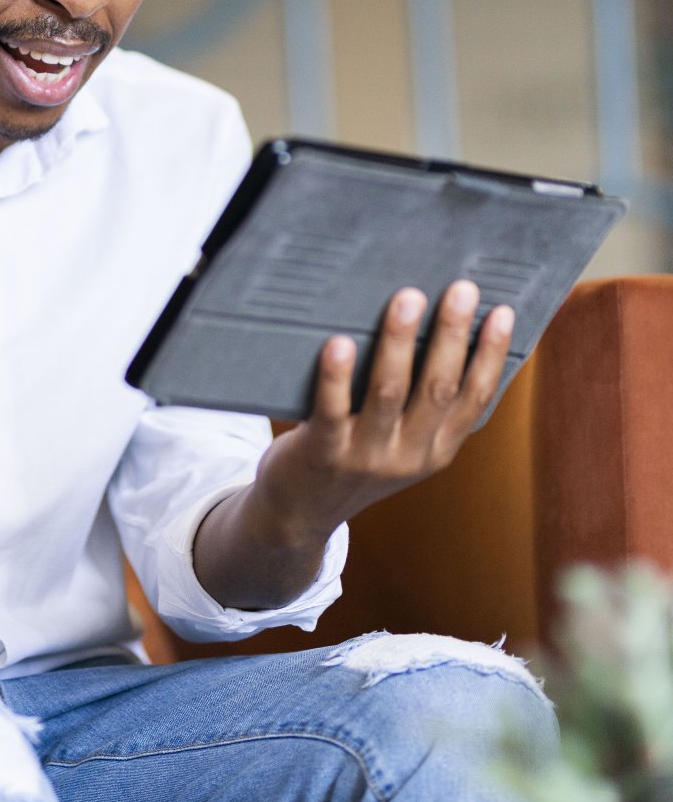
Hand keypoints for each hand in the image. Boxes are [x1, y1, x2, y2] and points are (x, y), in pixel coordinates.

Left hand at [248, 281, 514, 544]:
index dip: (491, 355)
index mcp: (438, 448)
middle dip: (452, 335)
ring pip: (388, 393)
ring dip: (400, 343)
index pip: (475, 397)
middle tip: (461, 288)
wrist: (299, 513)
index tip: (502, 311)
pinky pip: (332, 411)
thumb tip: (440, 323)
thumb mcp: (402, 439)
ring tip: (408, 298)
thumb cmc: (354, 456)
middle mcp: (410, 455)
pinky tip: (340, 342)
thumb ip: (422, 399)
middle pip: (437, 388)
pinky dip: (337, 376)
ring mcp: (366, 457)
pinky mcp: (322, 455)